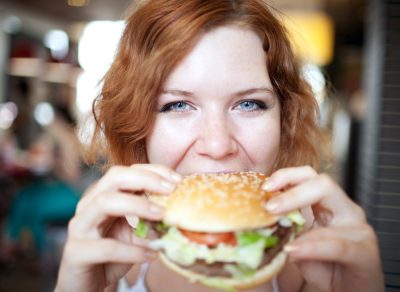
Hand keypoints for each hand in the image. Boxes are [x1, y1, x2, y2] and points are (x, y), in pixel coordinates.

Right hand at [55, 164, 181, 291]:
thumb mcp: (134, 233)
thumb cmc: (111, 255)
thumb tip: (178, 212)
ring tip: (162, 215)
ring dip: (138, 205)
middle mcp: (88, 205)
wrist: (85, 284)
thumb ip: (150, 220)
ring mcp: (80, 227)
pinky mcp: (76, 252)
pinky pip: (106, 247)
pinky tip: (151, 255)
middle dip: (146, 179)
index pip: (127, 171)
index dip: (153, 171)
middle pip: (114, 177)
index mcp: (102, 195)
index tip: (177, 180)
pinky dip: (132, 251)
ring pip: (105, 202)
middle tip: (171, 190)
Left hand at [263, 166, 383, 291]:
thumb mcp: (295, 246)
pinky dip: (314, 246)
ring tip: (276, 224)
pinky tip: (294, 250)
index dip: (286, 176)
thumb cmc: (322, 269)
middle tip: (269, 206)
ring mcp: (357, 228)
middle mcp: (344, 210)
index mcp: (326, 205)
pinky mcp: (365, 252)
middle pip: (322, 182)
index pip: (307, 176)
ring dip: (301, 213)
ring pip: (335, 204)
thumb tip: (253, 223)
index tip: (264, 186)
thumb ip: (281, 231)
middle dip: (293, 190)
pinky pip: (339, 244)